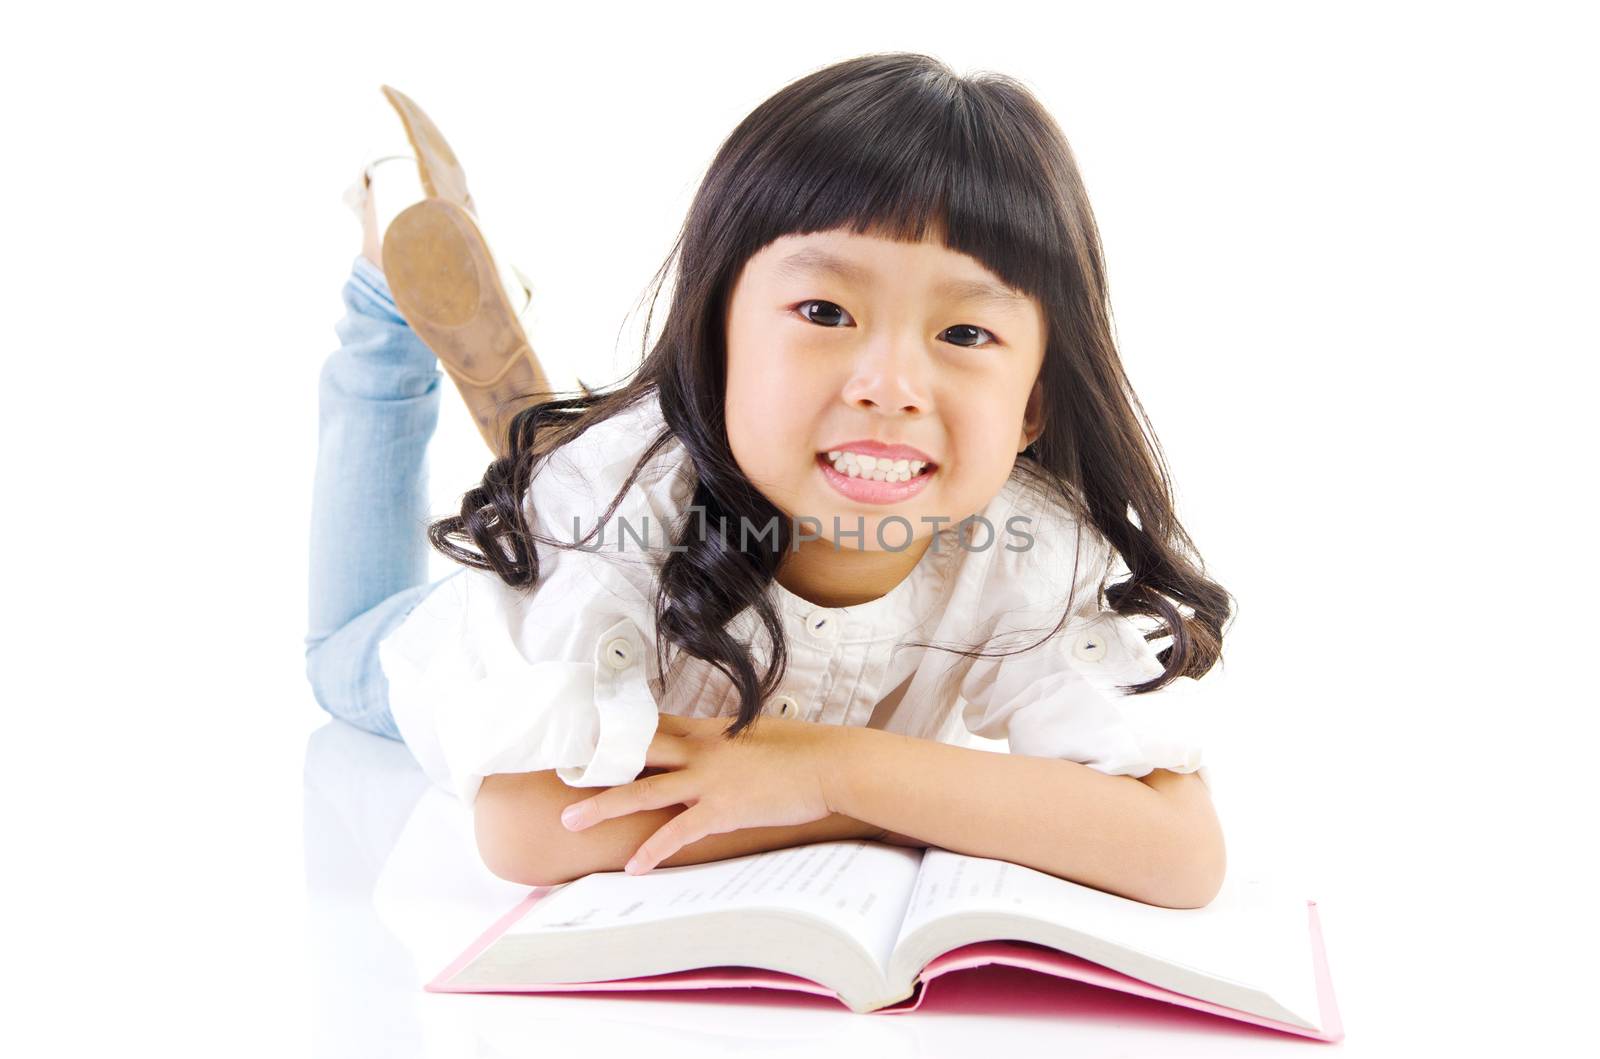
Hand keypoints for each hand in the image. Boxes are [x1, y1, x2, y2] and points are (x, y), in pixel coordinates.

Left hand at [559, 713, 845, 874]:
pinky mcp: (722, 809)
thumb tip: (716, 742)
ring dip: (605, 804)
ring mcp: (709, 780)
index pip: (654, 725)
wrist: (830, 765)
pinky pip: (678, 831)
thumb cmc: (802, 749)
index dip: (618, 729)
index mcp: (709, 729)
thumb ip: (728, 738)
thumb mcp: (758, 732)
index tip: (587, 730)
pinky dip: (653, 849)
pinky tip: (635, 867)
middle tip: (560, 768)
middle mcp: (701, 750)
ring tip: (570, 819)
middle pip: (637, 752)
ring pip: (644, 791)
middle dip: (596, 760)